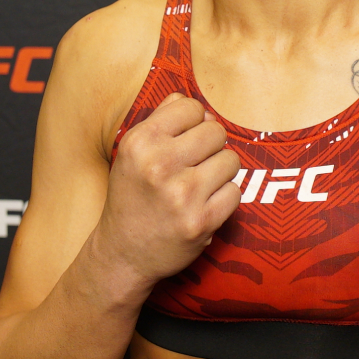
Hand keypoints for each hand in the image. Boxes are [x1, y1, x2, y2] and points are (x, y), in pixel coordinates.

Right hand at [95, 94, 240, 287]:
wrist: (123, 253)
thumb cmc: (133, 196)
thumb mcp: (132, 151)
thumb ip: (161, 119)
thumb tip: (197, 105)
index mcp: (140, 142)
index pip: (192, 107)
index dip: (194, 122)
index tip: (185, 140)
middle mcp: (159, 165)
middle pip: (216, 131)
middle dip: (211, 146)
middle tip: (195, 164)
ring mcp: (181, 195)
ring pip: (231, 160)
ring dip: (220, 172)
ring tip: (200, 184)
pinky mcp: (201, 221)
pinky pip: (235, 191)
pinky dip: (224, 198)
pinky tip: (204, 204)